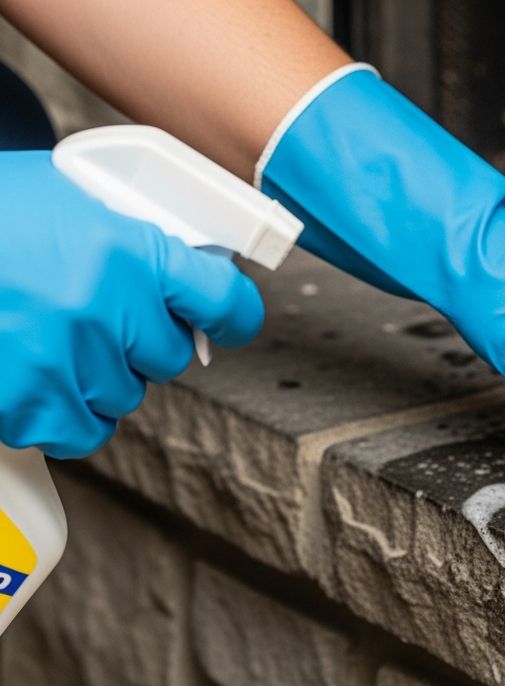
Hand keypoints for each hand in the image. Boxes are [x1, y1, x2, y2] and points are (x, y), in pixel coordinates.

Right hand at [0, 150, 264, 458]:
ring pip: (125, 395)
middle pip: (169, 356)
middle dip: (139, 340)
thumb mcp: (65, 195)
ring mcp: (69, 361)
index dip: (232, 314)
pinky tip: (34, 378)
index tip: (227, 320)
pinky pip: (81, 431)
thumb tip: (181, 270)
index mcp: (128, 251)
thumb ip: (128, 236)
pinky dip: (61, 414)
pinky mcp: (31, 404)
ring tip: (45, 338)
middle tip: (91, 315)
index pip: (223, 302)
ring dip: (96, 376)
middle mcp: (108, 310)